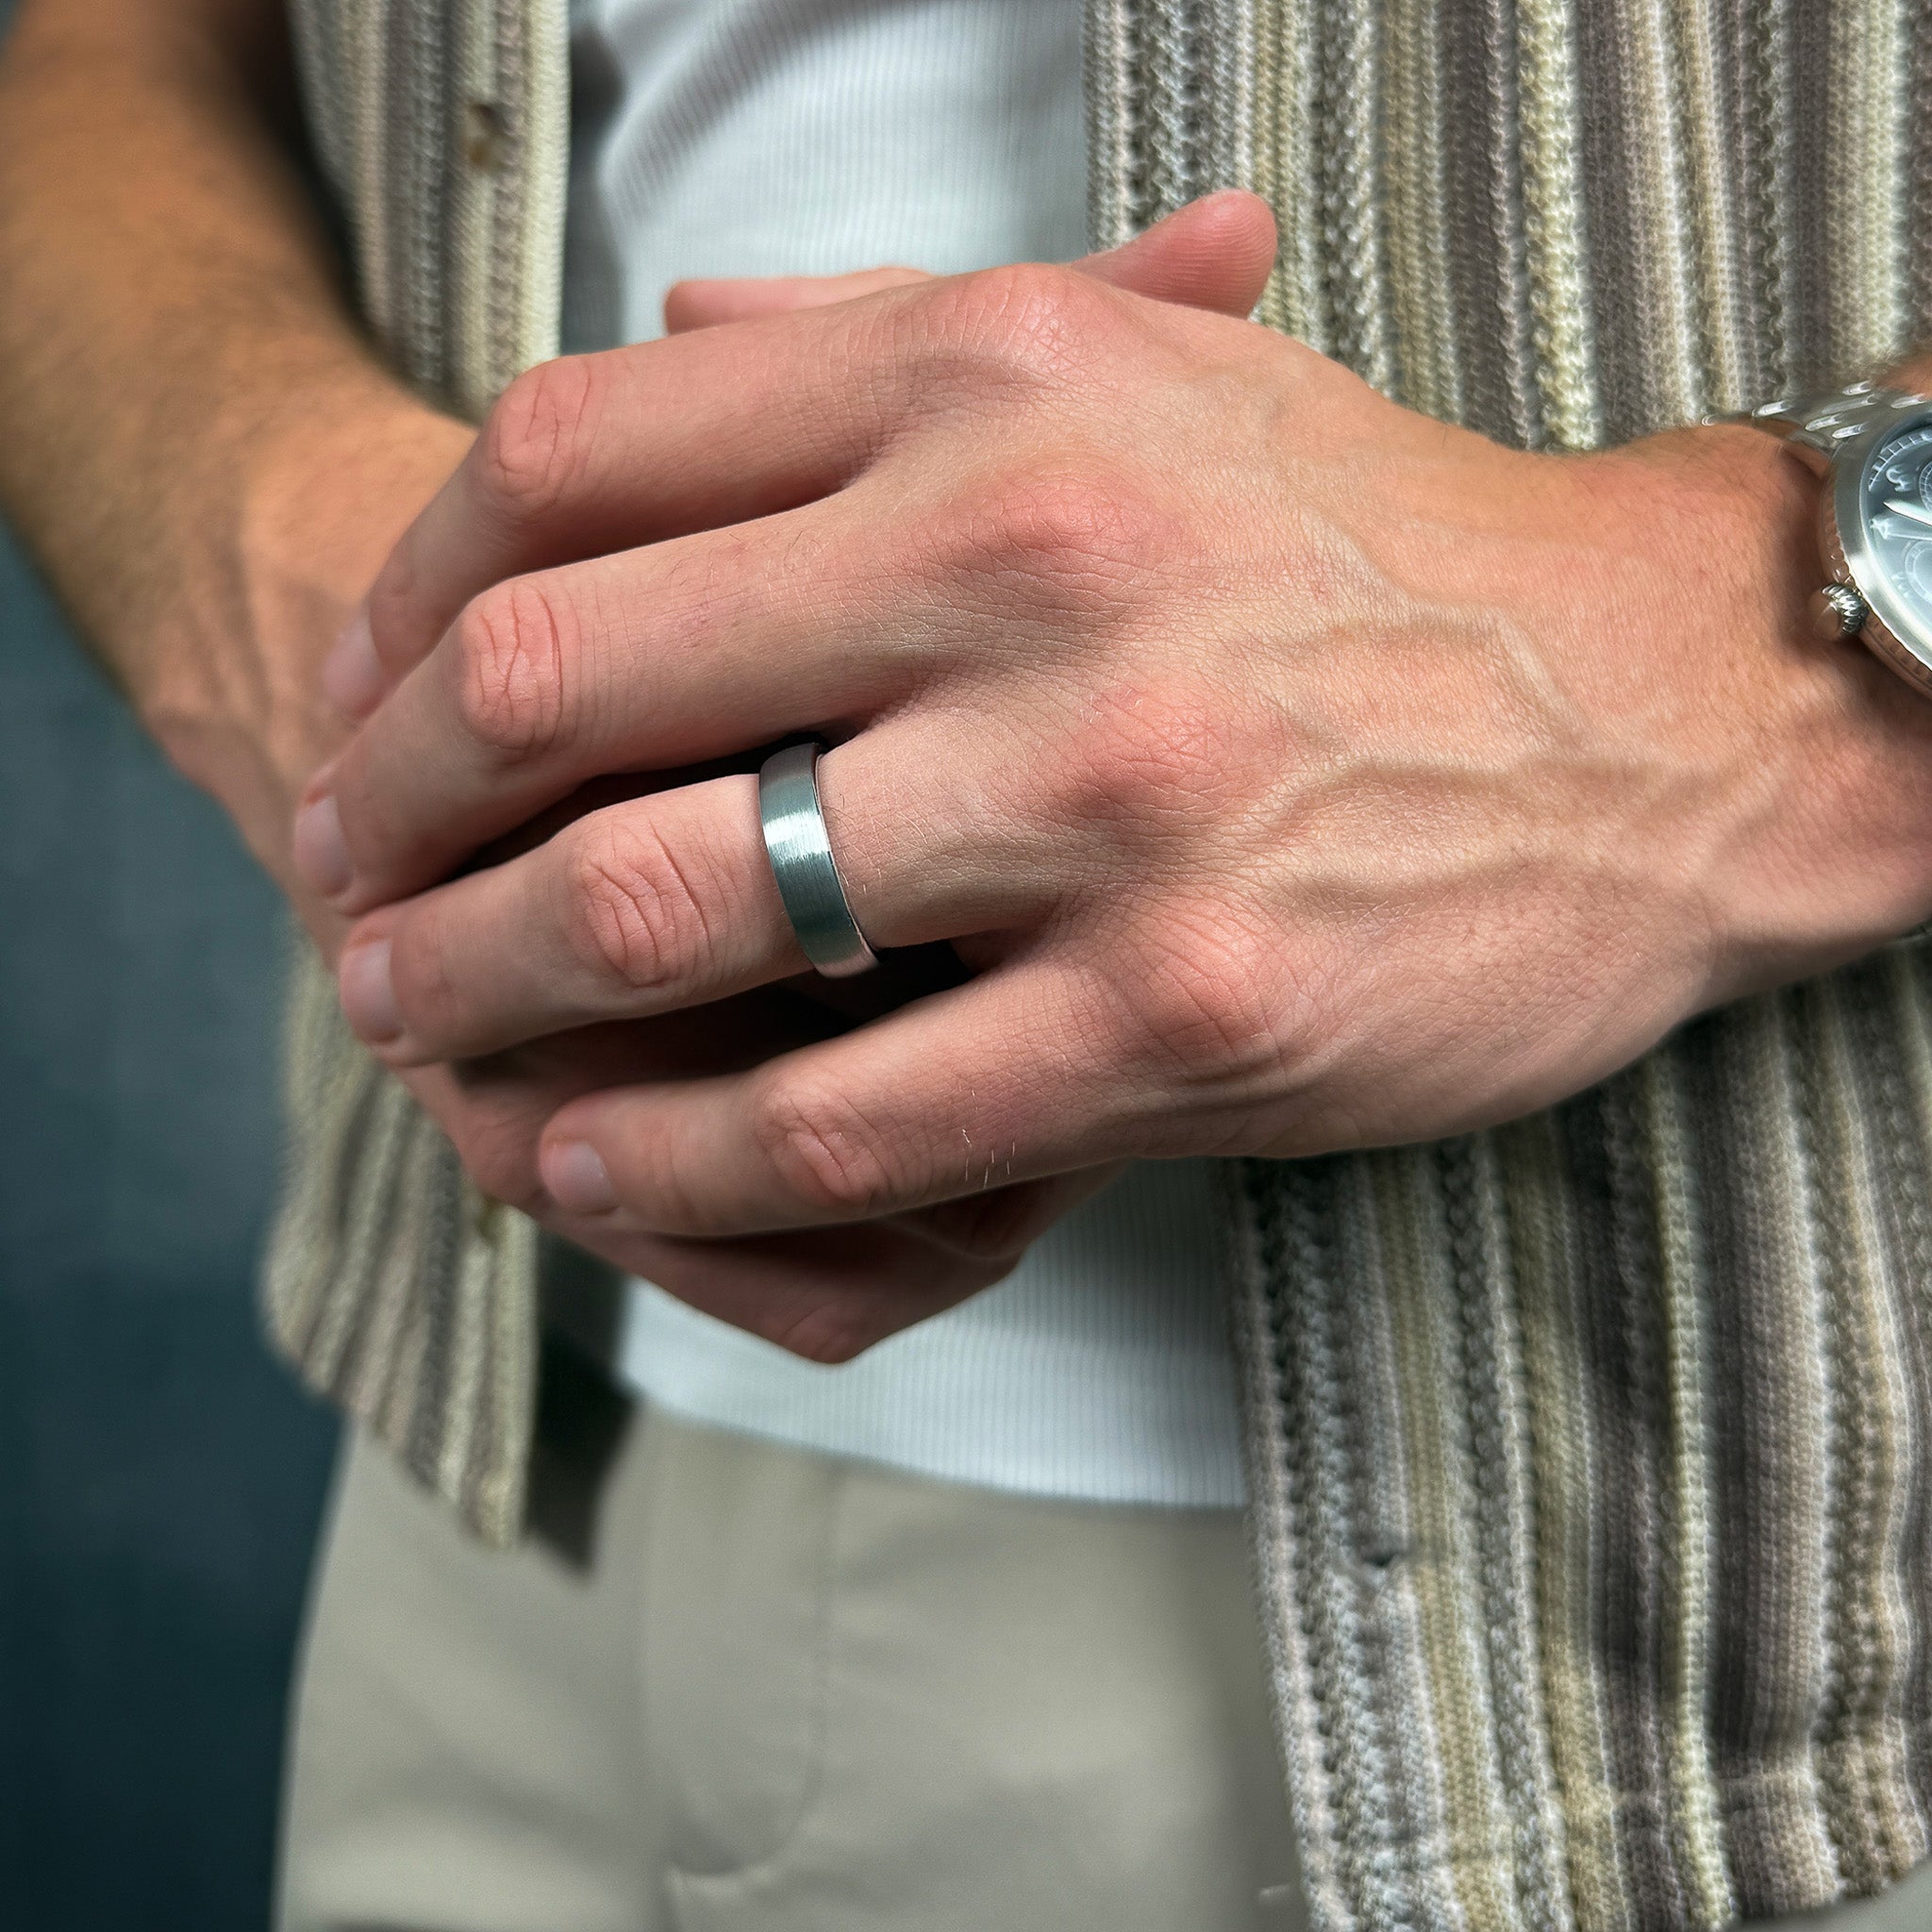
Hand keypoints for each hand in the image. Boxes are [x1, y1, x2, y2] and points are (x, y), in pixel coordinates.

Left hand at [295, 198, 1277, 1357]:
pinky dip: (668, 1158)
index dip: (411, 587)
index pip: (573, 457)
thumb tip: (668, 321)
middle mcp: (1033, 565)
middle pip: (568, 682)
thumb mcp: (1145, 371)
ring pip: (674, 915)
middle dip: (397, 802)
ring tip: (415, 1023)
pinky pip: (842, 1117)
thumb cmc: (1377, 549)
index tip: (366, 687)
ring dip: (488, 991)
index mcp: (997, 386)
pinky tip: (582, 1167)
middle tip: (343, 873)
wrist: (1659, 714)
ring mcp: (1108, 801)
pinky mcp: (1182, 1012)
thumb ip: (882, 341)